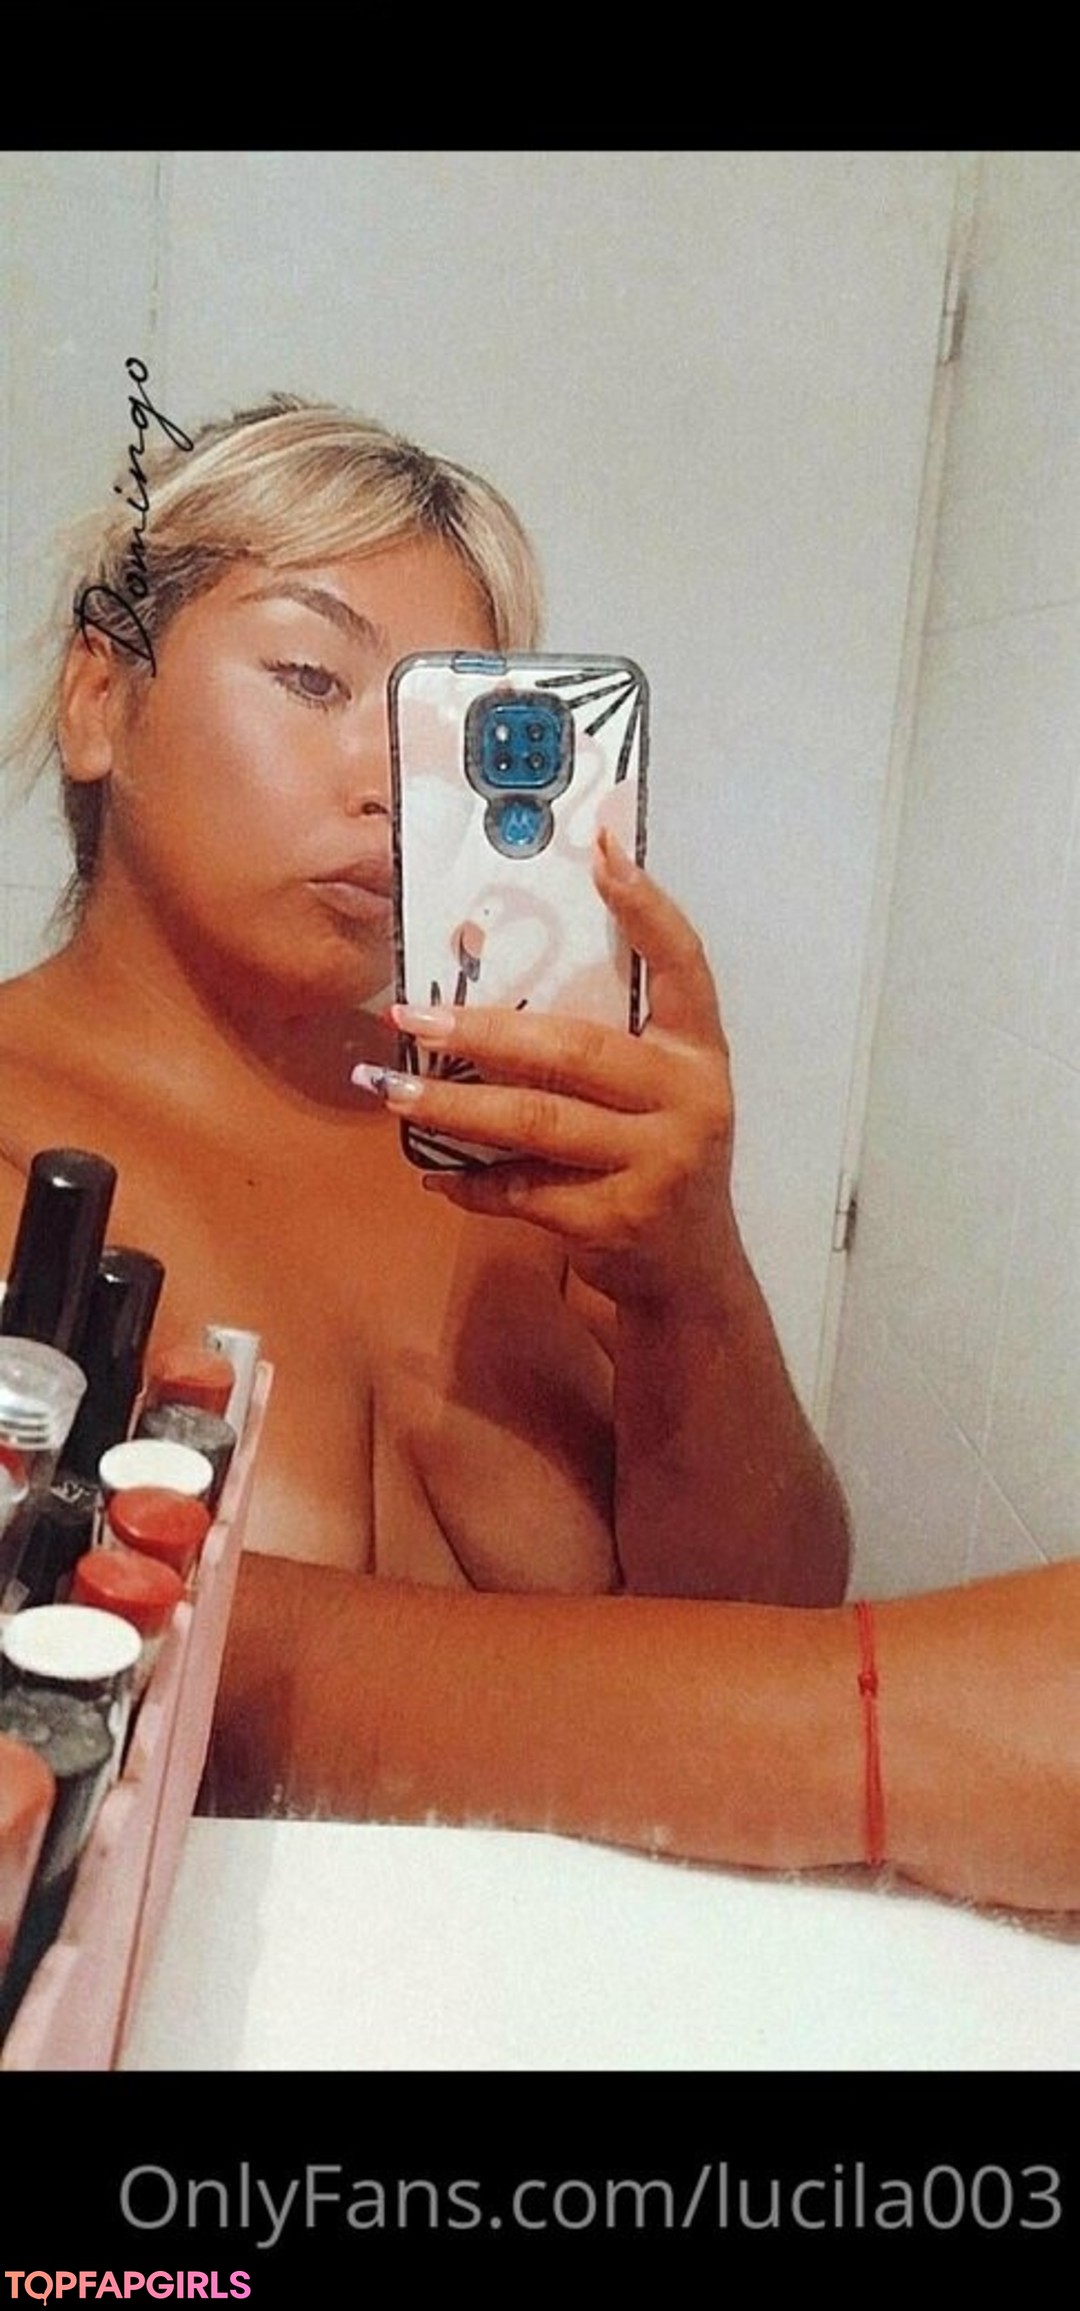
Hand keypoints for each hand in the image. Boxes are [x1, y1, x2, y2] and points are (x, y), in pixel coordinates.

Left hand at [356, 833, 744, 1313]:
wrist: (689, 1276)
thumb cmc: (654, 1162)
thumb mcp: (657, 1095)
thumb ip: (608, 1043)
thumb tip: (494, 984)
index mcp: (697, 1054)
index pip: (684, 965)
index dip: (646, 907)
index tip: (598, 849)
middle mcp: (689, 1100)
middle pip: (574, 1048)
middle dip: (482, 1032)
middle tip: (409, 1019)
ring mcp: (656, 1163)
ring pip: (536, 1120)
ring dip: (453, 1107)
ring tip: (393, 1092)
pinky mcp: (616, 1220)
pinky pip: (522, 1191)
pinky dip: (470, 1182)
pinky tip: (432, 1172)